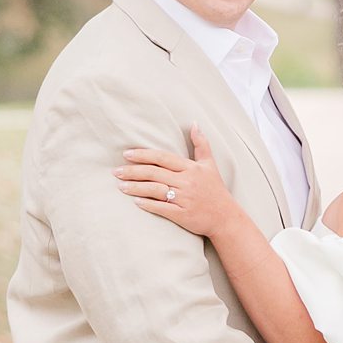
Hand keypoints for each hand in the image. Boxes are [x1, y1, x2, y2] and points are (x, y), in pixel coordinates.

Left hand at [115, 126, 236, 238]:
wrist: (226, 218)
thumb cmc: (216, 190)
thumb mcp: (210, 165)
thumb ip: (201, 144)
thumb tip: (194, 124)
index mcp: (191, 168)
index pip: (163, 158)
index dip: (144, 155)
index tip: (127, 154)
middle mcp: (187, 182)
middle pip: (155, 173)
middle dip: (133, 171)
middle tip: (116, 171)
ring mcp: (184, 199)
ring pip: (155, 190)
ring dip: (136, 188)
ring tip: (120, 186)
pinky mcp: (182, 215)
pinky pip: (162, 208)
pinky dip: (148, 205)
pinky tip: (135, 202)